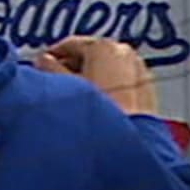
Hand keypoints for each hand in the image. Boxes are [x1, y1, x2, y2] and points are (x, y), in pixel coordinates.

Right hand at [34, 36, 160, 116]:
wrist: (126, 145)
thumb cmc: (100, 117)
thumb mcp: (65, 89)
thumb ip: (49, 69)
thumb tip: (43, 62)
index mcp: (103, 47)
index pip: (70, 44)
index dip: (52, 55)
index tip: (42, 65)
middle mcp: (125, 54)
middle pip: (91, 56)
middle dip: (71, 69)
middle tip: (57, 85)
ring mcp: (139, 72)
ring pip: (108, 70)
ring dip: (91, 81)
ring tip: (76, 102)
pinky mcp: (147, 92)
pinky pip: (121, 84)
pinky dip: (108, 90)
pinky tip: (97, 109)